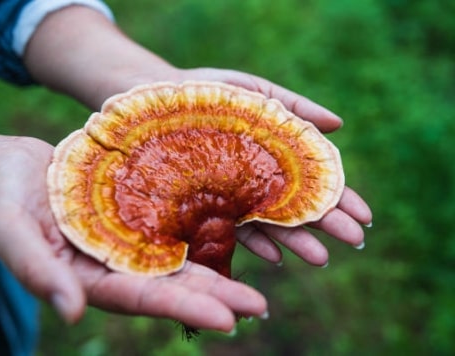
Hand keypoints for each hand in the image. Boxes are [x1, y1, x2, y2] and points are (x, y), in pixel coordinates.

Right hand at [0, 134, 265, 331]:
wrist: (6, 169)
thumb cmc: (0, 201)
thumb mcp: (12, 233)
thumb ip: (37, 271)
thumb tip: (71, 311)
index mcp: (91, 278)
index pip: (144, 299)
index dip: (186, 309)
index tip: (228, 319)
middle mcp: (117, 263)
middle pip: (173, 283)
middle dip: (217, 296)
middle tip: (260, 305)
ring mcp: (129, 239)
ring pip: (180, 254)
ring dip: (220, 264)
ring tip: (262, 273)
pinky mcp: (134, 212)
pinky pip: (173, 219)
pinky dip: (203, 225)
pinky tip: (233, 226)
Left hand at [172, 68, 372, 266]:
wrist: (163, 98)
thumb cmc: (215, 92)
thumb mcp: (259, 93)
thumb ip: (297, 108)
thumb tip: (340, 124)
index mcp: (277, 158)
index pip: (316, 183)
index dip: (341, 198)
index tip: (365, 216)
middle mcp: (260, 182)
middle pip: (299, 208)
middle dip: (328, 224)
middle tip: (354, 240)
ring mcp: (235, 198)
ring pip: (271, 226)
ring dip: (297, 242)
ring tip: (320, 258)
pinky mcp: (209, 208)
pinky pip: (234, 230)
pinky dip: (256, 243)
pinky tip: (275, 257)